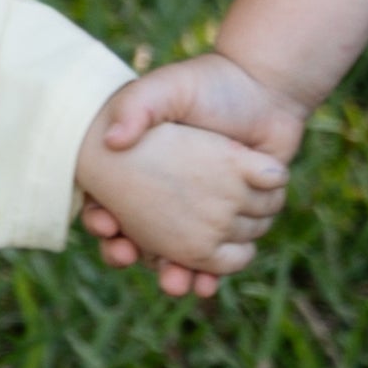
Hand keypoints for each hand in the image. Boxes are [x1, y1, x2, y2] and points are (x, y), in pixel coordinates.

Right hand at [74, 89, 287, 299]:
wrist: (265, 92)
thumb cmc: (209, 85)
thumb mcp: (166, 88)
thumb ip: (136, 106)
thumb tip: (113, 140)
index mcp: (139, 172)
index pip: (107, 205)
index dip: (101, 221)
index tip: (106, 223)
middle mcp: (166, 199)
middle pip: (137, 242)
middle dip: (130, 257)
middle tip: (128, 256)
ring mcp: (200, 214)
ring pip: (177, 258)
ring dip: (172, 275)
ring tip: (173, 282)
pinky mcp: (234, 223)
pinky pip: (218, 259)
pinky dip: (210, 274)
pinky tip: (204, 281)